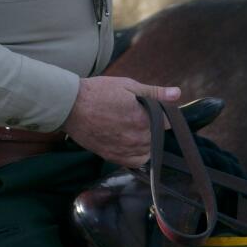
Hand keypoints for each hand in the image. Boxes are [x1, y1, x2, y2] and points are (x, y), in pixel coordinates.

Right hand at [59, 76, 179, 167]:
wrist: (69, 107)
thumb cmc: (98, 92)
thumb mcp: (128, 86)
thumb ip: (155, 92)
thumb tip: (177, 93)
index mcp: (142, 119)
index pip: (167, 122)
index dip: (164, 114)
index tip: (156, 109)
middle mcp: (136, 139)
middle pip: (158, 137)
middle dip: (154, 127)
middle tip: (141, 115)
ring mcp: (124, 150)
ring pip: (148, 151)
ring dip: (147, 141)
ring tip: (134, 128)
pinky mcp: (112, 157)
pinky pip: (133, 161)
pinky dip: (136, 154)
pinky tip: (130, 142)